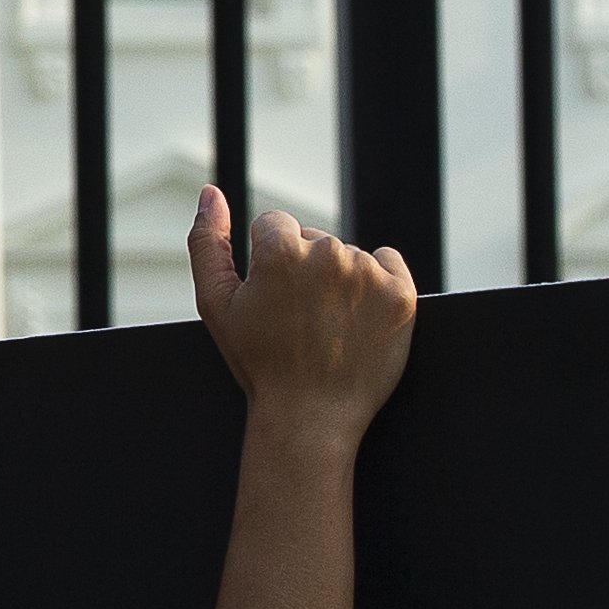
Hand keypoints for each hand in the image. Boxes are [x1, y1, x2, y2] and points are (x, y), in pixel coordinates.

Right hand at [187, 186, 417, 442]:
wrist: (310, 416)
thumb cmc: (258, 361)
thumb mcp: (215, 304)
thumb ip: (206, 241)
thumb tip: (210, 192)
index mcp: (280, 250)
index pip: (274, 226)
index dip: (268, 265)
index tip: (272, 301)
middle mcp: (328, 253)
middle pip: (313, 239)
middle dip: (304, 269)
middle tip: (299, 319)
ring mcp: (369, 273)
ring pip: (347, 254)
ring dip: (338, 279)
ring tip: (327, 325)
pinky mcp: (402, 294)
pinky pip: (388, 262)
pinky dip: (376, 281)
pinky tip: (358, 315)